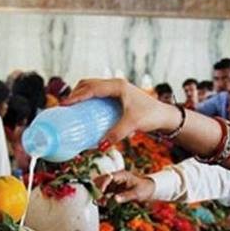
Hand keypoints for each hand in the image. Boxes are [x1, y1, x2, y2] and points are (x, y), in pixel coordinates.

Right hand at [63, 78, 179, 146]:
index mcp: (118, 86)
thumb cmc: (151, 116)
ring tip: (72, 108)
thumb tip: (100, 146)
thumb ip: (116, 134)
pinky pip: (98, 94)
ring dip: (81, 94)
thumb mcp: (132, 124)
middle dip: (75, 93)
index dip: (77, 96)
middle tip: (65, 107)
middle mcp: (116, 84)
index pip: (92, 88)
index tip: (65, 104)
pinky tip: (85, 110)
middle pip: (89, 84)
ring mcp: (117, 89)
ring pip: (93, 87)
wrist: (164, 116)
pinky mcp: (118, 96)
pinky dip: (89, 98)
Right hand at [94, 170, 155, 203]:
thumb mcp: (137, 193)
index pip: (109, 177)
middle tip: (98, 199)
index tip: (101, 192)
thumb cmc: (144, 189)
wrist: (148, 190)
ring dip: (100, 195)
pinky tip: (102, 204)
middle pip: (102, 181)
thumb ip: (126, 196)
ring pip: (102, 188)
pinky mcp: (113, 190)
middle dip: (99, 190)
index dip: (103, 184)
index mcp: (121, 175)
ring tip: (101, 203)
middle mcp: (116, 178)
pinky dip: (103, 198)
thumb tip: (115, 199)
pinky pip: (105, 194)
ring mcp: (114, 184)